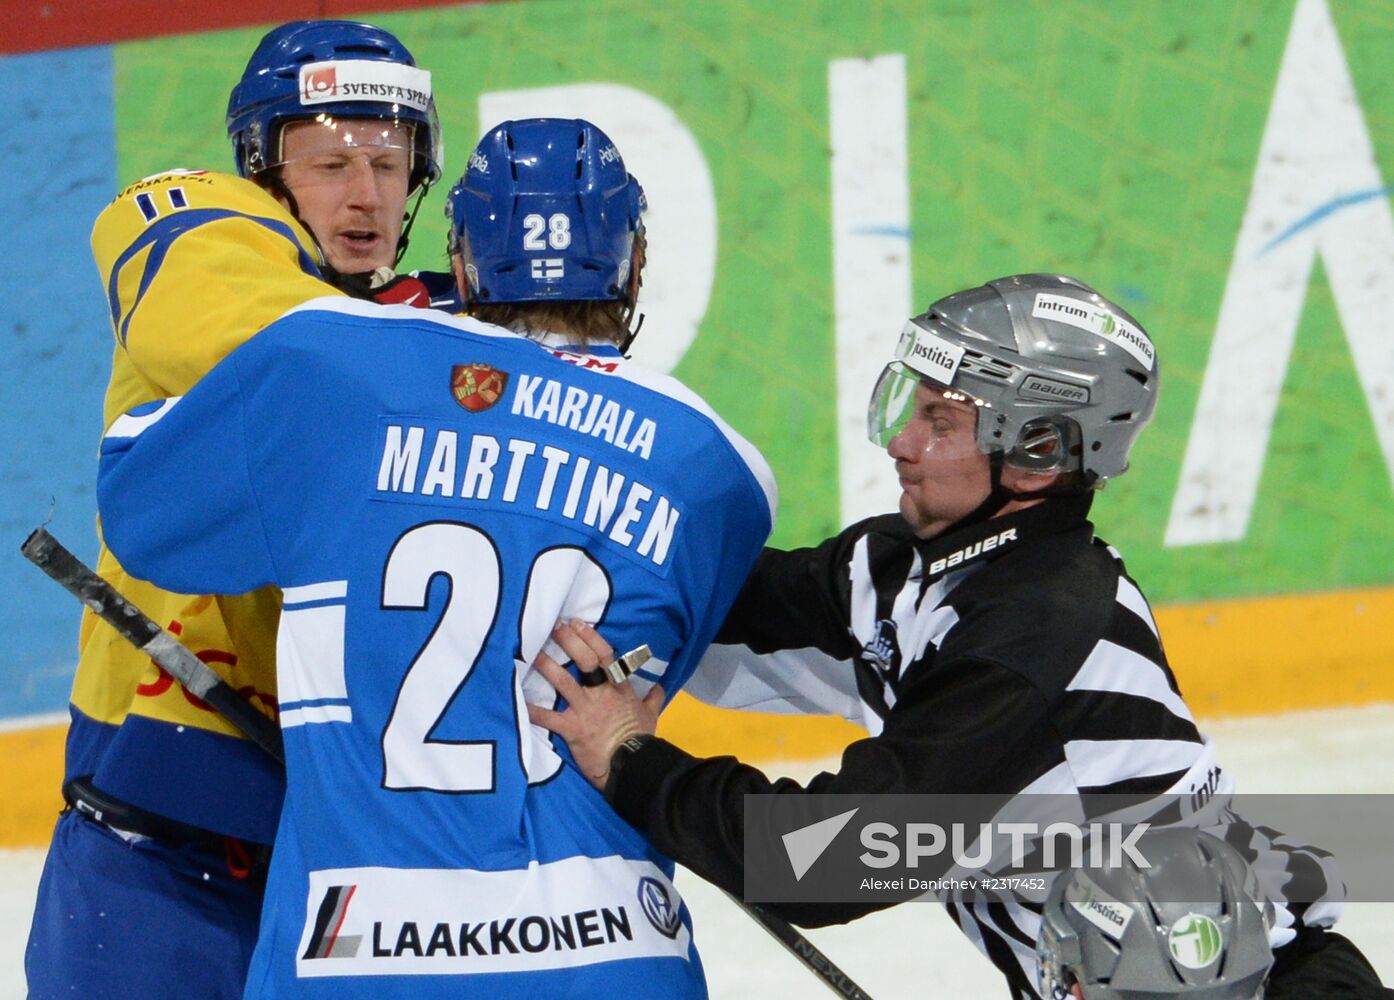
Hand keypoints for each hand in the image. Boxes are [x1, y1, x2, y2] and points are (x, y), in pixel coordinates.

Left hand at [528, 620, 662, 789]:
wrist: (632, 764)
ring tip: (532, 652)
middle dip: (569, 642)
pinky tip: (519, 701)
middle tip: (554, 627)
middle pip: (585, 661)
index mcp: (619, 689)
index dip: (590, 637)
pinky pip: (548, 718)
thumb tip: (659, 687)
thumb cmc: (641, 739)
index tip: (578, 623)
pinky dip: (533, 710)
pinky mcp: (573, 729)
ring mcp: (586, 710)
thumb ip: (653, 698)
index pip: (605, 655)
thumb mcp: (651, 715)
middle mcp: (601, 694)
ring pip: (564, 682)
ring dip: (547, 666)